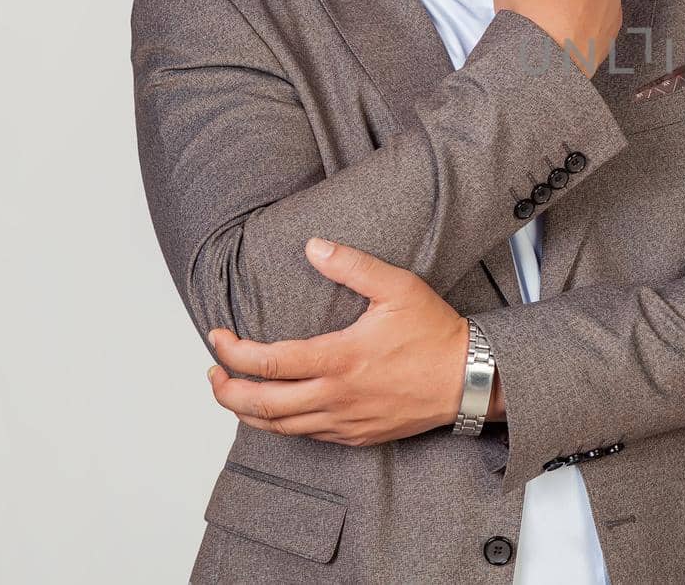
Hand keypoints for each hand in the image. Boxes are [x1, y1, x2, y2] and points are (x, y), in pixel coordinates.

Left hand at [204, 237, 497, 445]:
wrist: (471, 378)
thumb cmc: (436, 333)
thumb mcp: (398, 287)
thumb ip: (352, 266)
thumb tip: (313, 247)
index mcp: (340, 359)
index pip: (268, 362)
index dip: (233, 352)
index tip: (217, 337)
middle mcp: (336, 396)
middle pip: (261, 405)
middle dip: (226, 390)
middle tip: (213, 372)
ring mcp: (345, 421)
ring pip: (279, 427)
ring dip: (246, 412)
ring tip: (232, 392)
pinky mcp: (357, 436)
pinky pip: (307, 436)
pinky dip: (281, 424)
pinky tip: (277, 409)